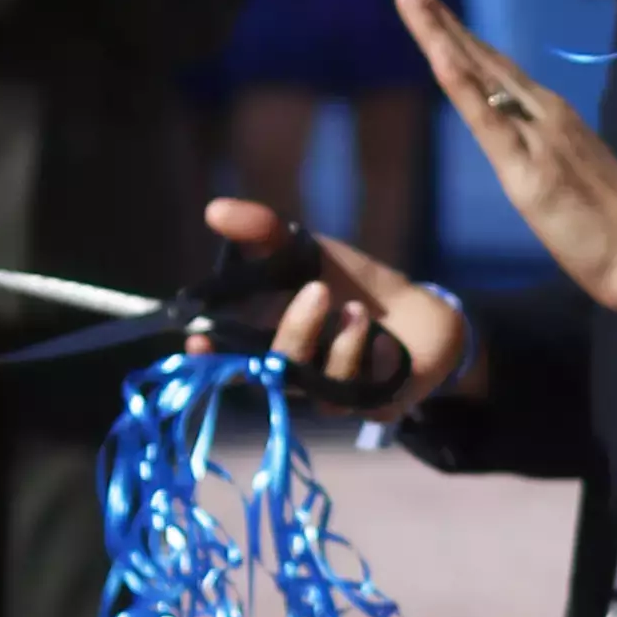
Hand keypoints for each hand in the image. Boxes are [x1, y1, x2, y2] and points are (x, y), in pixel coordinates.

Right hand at [200, 193, 468, 417]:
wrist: (418, 309)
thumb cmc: (350, 283)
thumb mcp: (307, 249)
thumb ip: (262, 231)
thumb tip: (214, 210)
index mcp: (266, 342)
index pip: (226, 358)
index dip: (209, 357)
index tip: (199, 342)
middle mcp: (290, 375)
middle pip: (272, 372)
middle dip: (293, 331)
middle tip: (317, 290)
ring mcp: (326, 395)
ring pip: (316, 385)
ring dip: (339, 345)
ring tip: (358, 310)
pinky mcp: (366, 406)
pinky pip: (359, 393)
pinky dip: (371, 357)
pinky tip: (386, 338)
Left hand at [388, 0, 616, 326]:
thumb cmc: (612, 230)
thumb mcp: (564, 179)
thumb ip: (540, 151)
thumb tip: (516, 140)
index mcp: (547, 116)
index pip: (489, 66)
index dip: (452, 31)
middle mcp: (540, 111)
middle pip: (478, 54)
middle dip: (435, 14)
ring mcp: (535, 133)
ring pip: (477, 72)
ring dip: (439, 30)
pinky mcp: (528, 167)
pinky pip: (487, 118)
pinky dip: (460, 82)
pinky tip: (437, 53)